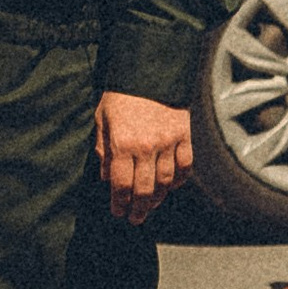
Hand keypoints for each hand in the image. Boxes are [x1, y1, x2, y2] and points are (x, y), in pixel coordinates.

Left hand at [94, 91, 190, 224]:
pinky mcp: (184, 135)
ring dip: (158, 198)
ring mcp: (168, 142)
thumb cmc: (121, 95)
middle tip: (135, 218)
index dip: (119, 203)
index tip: (118, 212)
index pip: (121, 185)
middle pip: (144, 189)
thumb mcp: (102, 119)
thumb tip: (106, 177)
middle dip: (138, 208)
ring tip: (151, 205)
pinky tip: (172, 186)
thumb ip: (103, 149)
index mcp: (122, 143)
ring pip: (166, 181)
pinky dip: (180, 179)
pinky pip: (185, 166)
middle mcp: (146, 147)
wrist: (150, 70)